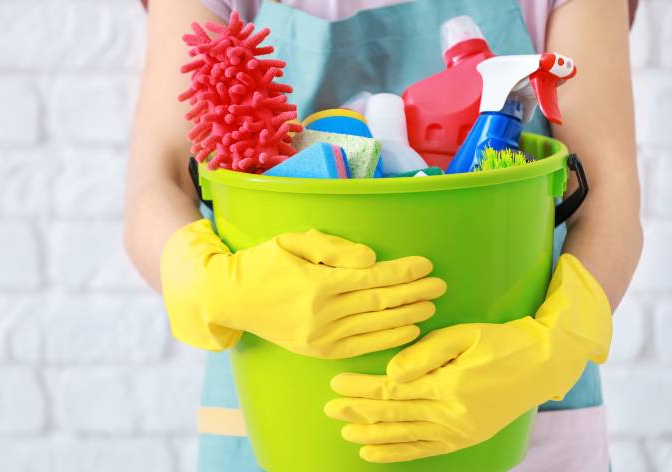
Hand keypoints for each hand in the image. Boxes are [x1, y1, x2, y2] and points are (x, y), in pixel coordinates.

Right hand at [160, 220, 446, 358]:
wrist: (230, 298)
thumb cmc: (263, 263)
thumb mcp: (292, 242)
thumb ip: (333, 248)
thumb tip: (372, 260)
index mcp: (317, 284)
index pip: (373, 278)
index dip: (403, 272)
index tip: (426, 265)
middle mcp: (322, 314)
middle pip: (380, 303)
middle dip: (414, 293)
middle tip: (441, 285)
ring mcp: (320, 337)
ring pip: (375, 326)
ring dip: (408, 315)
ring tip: (432, 305)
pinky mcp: (318, 351)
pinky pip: (361, 347)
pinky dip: (388, 339)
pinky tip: (409, 330)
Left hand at [324, 254, 611, 461]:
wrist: (543, 366)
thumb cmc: (503, 343)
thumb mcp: (465, 335)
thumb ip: (425, 353)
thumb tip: (391, 373)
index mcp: (450, 385)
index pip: (394, 390)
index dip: (363, 388)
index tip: (337, 382)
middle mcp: (453, 415)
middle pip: (394, 414)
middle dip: (359, 411)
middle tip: (329, 407)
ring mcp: (460, 432)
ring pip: (405, 435)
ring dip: (372, 433)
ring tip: (344, 430)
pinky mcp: (465, 439)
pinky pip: (424, 450)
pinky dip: (396, 452)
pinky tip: (373, 452)